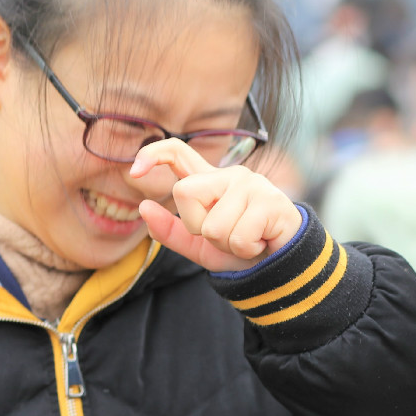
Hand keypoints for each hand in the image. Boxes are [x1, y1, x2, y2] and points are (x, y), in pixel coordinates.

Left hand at [132, 139, 303, 272]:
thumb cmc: (241, 249)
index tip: (134, 171)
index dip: (153, 154)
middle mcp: (229, 175)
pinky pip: (238, 236)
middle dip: (197, 226)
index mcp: (210, 182)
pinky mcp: (270, 200)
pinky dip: (246, 249)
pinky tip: (260, 242)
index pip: (177, 152)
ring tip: (246, 240)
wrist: (282, 264)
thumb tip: (143, 208)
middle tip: (224, 235)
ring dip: (226, 244)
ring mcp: (251, 184)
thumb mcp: (199, 245)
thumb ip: (170, 231)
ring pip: (212, 224)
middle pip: (184, 192)